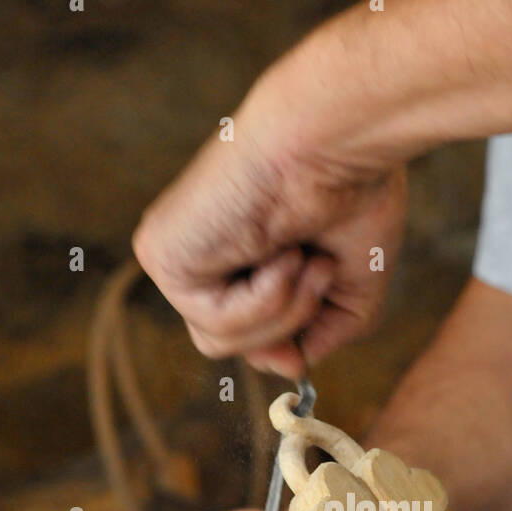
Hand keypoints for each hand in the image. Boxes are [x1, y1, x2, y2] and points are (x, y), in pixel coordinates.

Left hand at [132, 60, 407, 376]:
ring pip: (218, 342)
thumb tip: (290, 368)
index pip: (235, 330)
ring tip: (304, 256)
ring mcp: (171, 254)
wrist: (335, 141)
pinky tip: (280, 252)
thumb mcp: (350, 289)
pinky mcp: (160, 254)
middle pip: (224, 344)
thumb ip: (321, 335)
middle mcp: (193, 253)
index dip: (274, 345)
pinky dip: (263, 300)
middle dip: (281, 327)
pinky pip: (214, 324)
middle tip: (316, 271)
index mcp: (231, 254)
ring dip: (282, 313)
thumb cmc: (351, 192)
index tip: (302, 351)